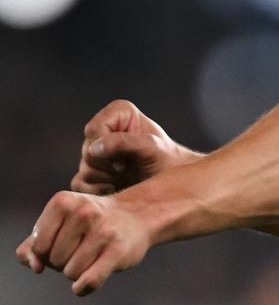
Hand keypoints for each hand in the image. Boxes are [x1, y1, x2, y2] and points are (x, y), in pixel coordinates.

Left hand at [16, 189, 150, 295]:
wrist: (136, 216)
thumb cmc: (90, 224)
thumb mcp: (59, 224)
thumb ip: (33, 246)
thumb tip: (34, 266)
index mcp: (62, 202)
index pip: (38, 247)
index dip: (47, 253)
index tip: (63, 243)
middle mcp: (83, 212)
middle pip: (53, 261)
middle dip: (64, 262)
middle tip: (82, 247)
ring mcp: (102, 230)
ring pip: (70, 273)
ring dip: (78, 272)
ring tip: (93, 255)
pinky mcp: (118, 249)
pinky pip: (89, 281)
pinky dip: (84, 287)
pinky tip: (90, 279)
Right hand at [72, 99, 198, 195]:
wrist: (172, 185)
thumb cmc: (167, 161)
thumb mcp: (152, 148)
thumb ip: (124, 142)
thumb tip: (94, 148)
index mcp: (118, 113)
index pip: (94, 130)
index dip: (105, 147)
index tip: (125, 161)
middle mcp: (104, 129)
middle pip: (88, 151)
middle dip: (107, 166)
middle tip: (127, 171)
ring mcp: (96, 152)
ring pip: (84, 169)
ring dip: (105, 179)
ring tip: (126, 179)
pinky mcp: (92, 172)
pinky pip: (80, 184)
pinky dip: (97, 191)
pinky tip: (116, 190)